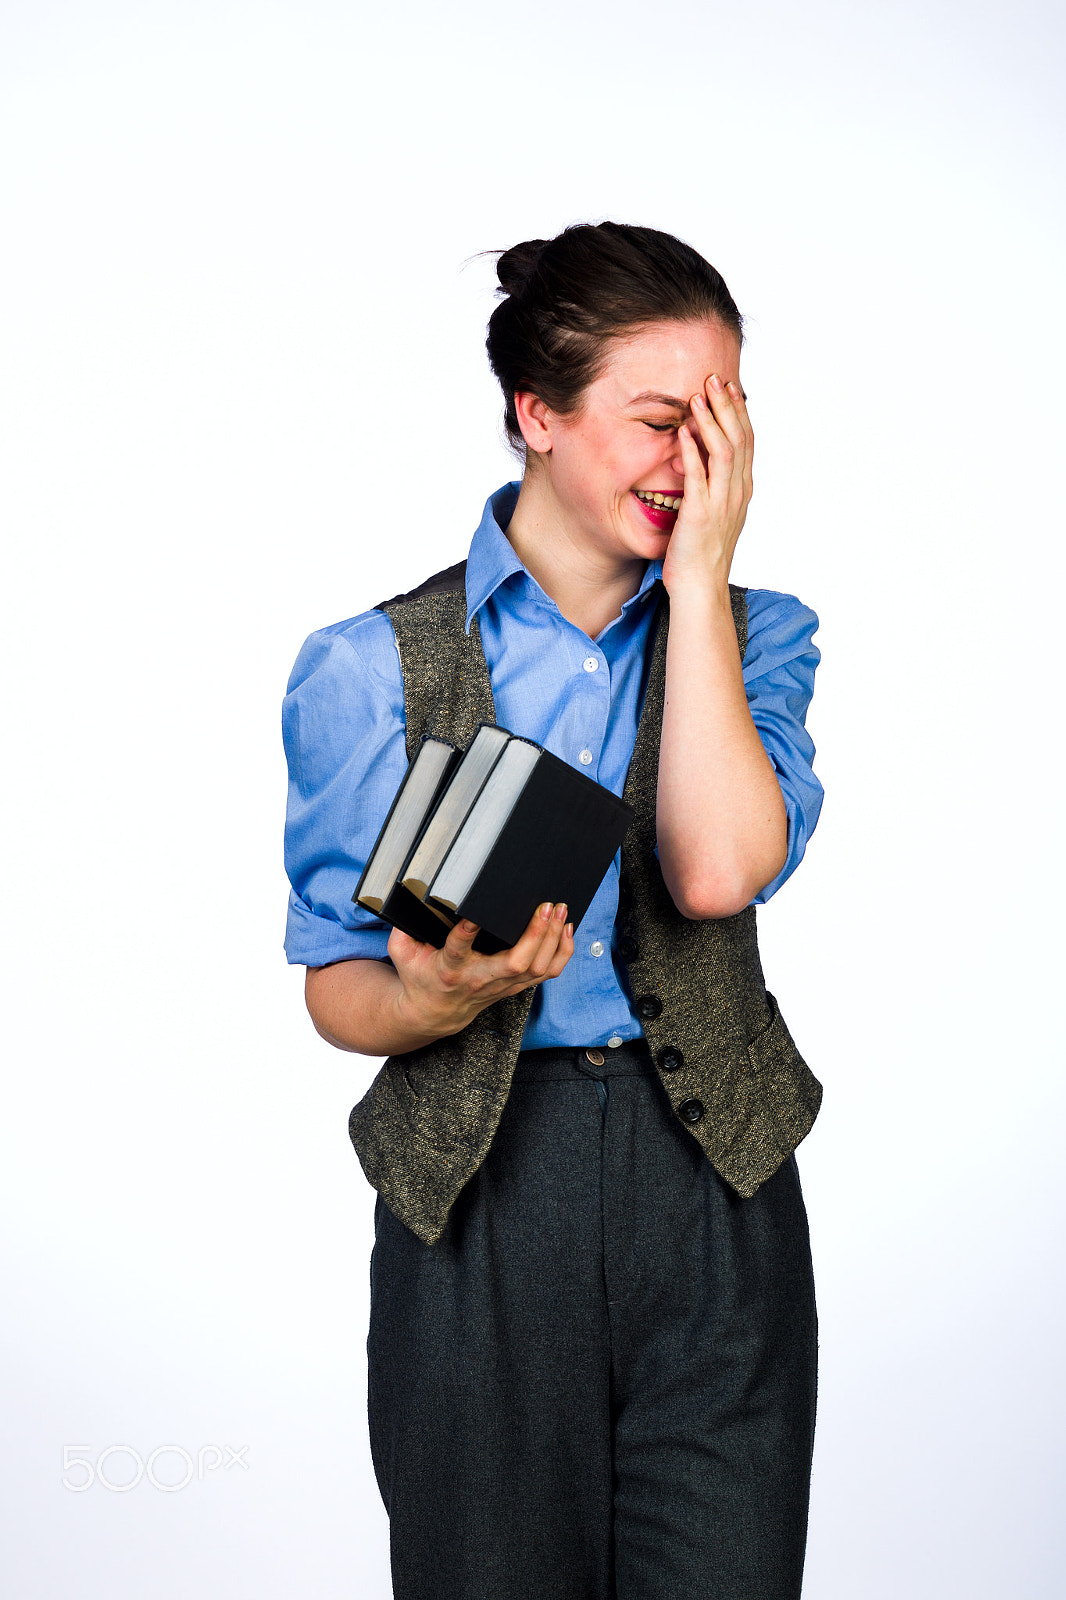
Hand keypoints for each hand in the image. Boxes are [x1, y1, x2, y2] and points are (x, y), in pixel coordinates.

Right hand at [387, 901, 573, 1041]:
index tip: (474, 914)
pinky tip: (567, 931)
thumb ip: (403, 928)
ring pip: (536, 968)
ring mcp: (501, 985)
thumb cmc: (420, 976)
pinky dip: (562, 953)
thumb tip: (410, 894)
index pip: (458, 950)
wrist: (433, 1013)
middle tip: (546, 906)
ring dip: (553, 939)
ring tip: (561, 911)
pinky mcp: (515, 986)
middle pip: (515, 962)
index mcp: (450, 968)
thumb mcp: (402, 952)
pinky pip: (547, 973)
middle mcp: (480, 978)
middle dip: (535, 933)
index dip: (466, 932)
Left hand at [661, 373, 752, 596]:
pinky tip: (683, 430)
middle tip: (715, 378)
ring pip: (724, 451)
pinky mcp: (701, 515)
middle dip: (727, 406)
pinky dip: (692, 450)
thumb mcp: (715, 514)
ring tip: (698, 394)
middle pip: (739, 439)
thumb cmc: (701, 555)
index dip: (739, 413)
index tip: (730, 388)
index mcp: (742, 491)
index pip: (747, 442)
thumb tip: (702, 461)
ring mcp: (722, 504)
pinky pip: (699, 476)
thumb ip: (714, 487)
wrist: (700, 589)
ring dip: (711, 420)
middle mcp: (737, 493)